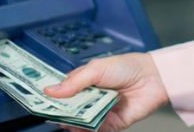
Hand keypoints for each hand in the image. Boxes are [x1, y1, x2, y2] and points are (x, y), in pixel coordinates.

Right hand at [44, 53, 168, 131]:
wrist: (152, 78)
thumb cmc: (125, 67)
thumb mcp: (95, 69)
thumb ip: (73, 82)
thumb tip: (50, 91)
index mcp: (84, 82)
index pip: (63, 92)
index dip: (53, 97)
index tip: (41, 102)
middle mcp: (91, 98)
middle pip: (70, 109)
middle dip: (61, 112)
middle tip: (51, 114)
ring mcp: (100, 111)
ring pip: (80, 121)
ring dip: (72, 122)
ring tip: (65, 121)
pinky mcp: (111, 124)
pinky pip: (95, 130)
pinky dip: (86, 131)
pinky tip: (79, 128)